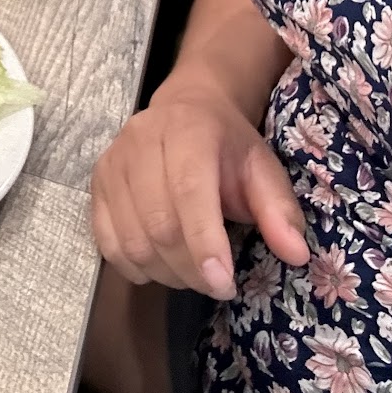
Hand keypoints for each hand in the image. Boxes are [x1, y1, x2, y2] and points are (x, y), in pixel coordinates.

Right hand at [89, 71, 308, 299]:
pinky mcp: (96, 181)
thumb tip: (295, 255)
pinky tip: (158, 266)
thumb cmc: (229, 145)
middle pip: (158, 223)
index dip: (204, 244)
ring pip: (131, 238)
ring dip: (164, 272)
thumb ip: (279, 210)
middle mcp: (142, 141)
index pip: (189, 192)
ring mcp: (113, 161)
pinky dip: (132, 266)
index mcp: (189, 131)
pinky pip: (105, 239)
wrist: (188, 108)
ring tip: (191, 274)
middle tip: (217, 285)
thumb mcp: (263, 169)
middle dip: (190, 268)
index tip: (223, 284)